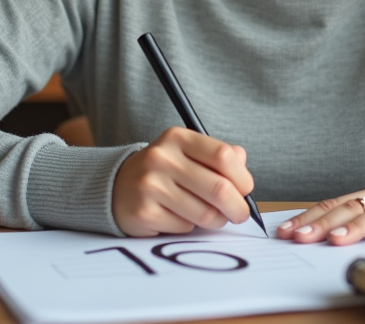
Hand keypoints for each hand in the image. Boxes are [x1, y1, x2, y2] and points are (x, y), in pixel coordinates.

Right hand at [112, 127, 254, 236]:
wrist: (118, 187)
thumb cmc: (163, 172)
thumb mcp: (187, 153)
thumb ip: (217, 156)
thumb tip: (243, 166)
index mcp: (177, 138)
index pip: (223, 156)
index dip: (242, 177)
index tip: (246, 189)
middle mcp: (162, 158)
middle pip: (219, 188)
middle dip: (238, 207)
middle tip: (240, 214)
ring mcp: (151, 185)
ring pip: (205, 213)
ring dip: (216, 220)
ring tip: (210, 216)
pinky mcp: (144, 212)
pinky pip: (185, 227)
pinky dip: (190, 227)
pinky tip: (179, 217)